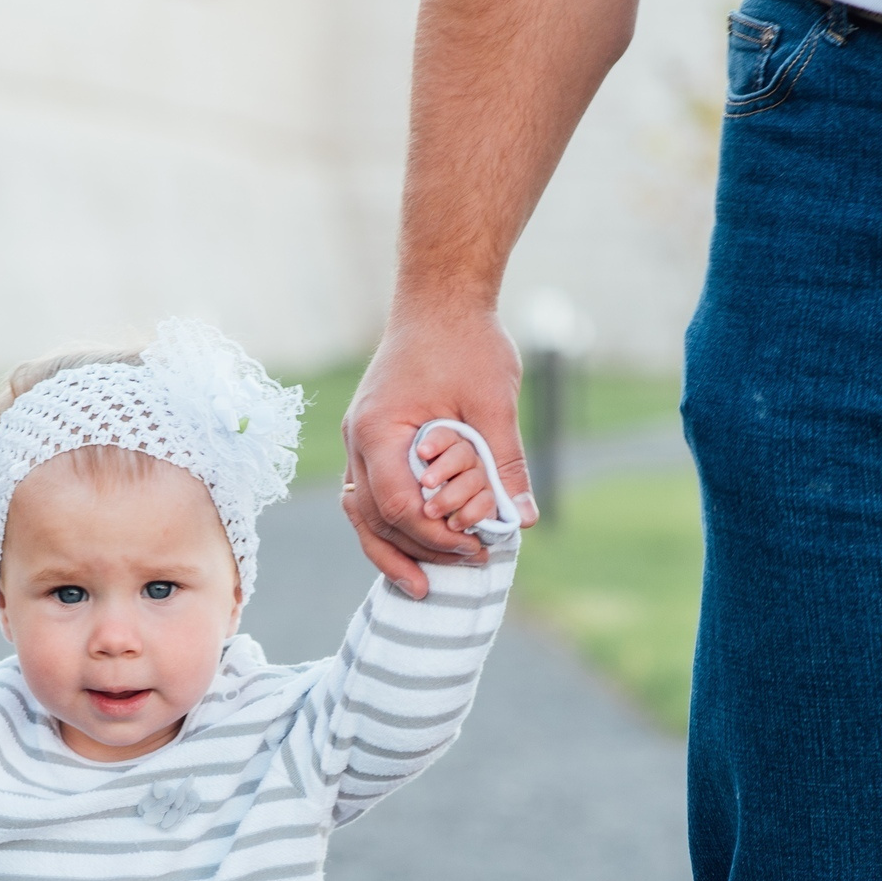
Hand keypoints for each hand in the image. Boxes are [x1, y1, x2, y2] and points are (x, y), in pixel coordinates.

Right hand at [340, 301, 536, 597]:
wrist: (440, 296)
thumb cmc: (466, 340)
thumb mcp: (493, 402)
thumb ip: (504, 462)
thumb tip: (523, 519)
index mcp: (379, 431)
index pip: (398, 507)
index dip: (435, 538)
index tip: (476, 548)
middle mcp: (358, 440)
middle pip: (371, 520)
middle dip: (414, 553)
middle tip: (463, 569)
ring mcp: (360, 440)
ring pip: (362, 513)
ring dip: (393, 549)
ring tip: (424, 583)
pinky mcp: (372, 439)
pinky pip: (371, 495)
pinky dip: (391, 524)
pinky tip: (420, 543)